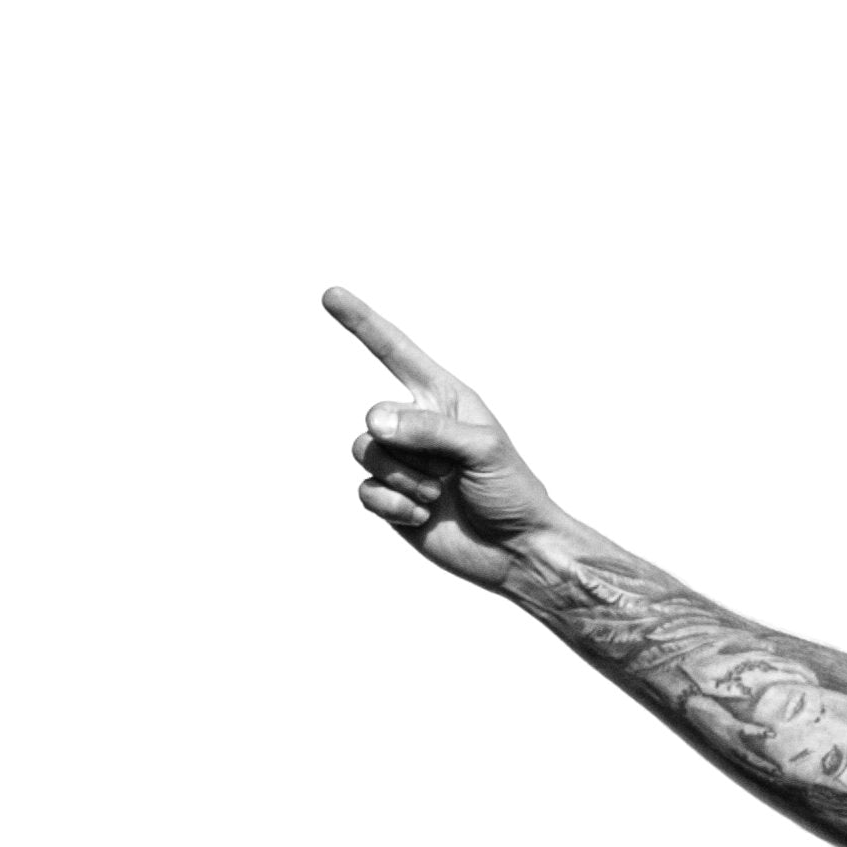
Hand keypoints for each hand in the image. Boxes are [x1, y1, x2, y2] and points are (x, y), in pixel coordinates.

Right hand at [325, 286, 564, 592]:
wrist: (516, 551)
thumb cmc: (511, 492)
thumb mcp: (483, 450)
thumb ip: (430, 429)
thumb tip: (376, 423)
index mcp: (443, 399)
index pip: (396, 352)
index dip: (362, 323)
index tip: (330, 295)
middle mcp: (417, 425)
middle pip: (374, 417)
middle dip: (405, 448)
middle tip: (445, 472)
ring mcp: (402, 461)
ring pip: (365, 452)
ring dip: (402, 479)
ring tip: (436, 496)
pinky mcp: (391, 498)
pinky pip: (366, 491)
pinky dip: (394, 506)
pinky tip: (423, 517)